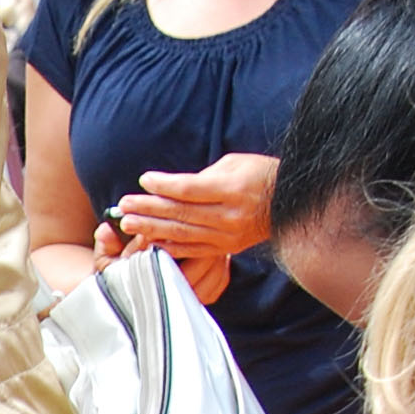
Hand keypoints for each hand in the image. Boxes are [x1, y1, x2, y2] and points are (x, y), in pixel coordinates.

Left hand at [101, 153, 277, 305]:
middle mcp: (229, 215)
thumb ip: (202, 177)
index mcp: (232, 189)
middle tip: (124, 206)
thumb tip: (172, 188)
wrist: (290, 202)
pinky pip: (193, 249)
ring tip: (129, 223)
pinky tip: (151, 241)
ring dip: (152, 228)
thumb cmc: (260, 174)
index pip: (189, 189)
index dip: (164, 186)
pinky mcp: (227, 248)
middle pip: (181, 213)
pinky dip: (170, 245)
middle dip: (149, 209)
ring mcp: (228, 235)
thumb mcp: (234, 164)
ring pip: (184, 233)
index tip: (144, 180)